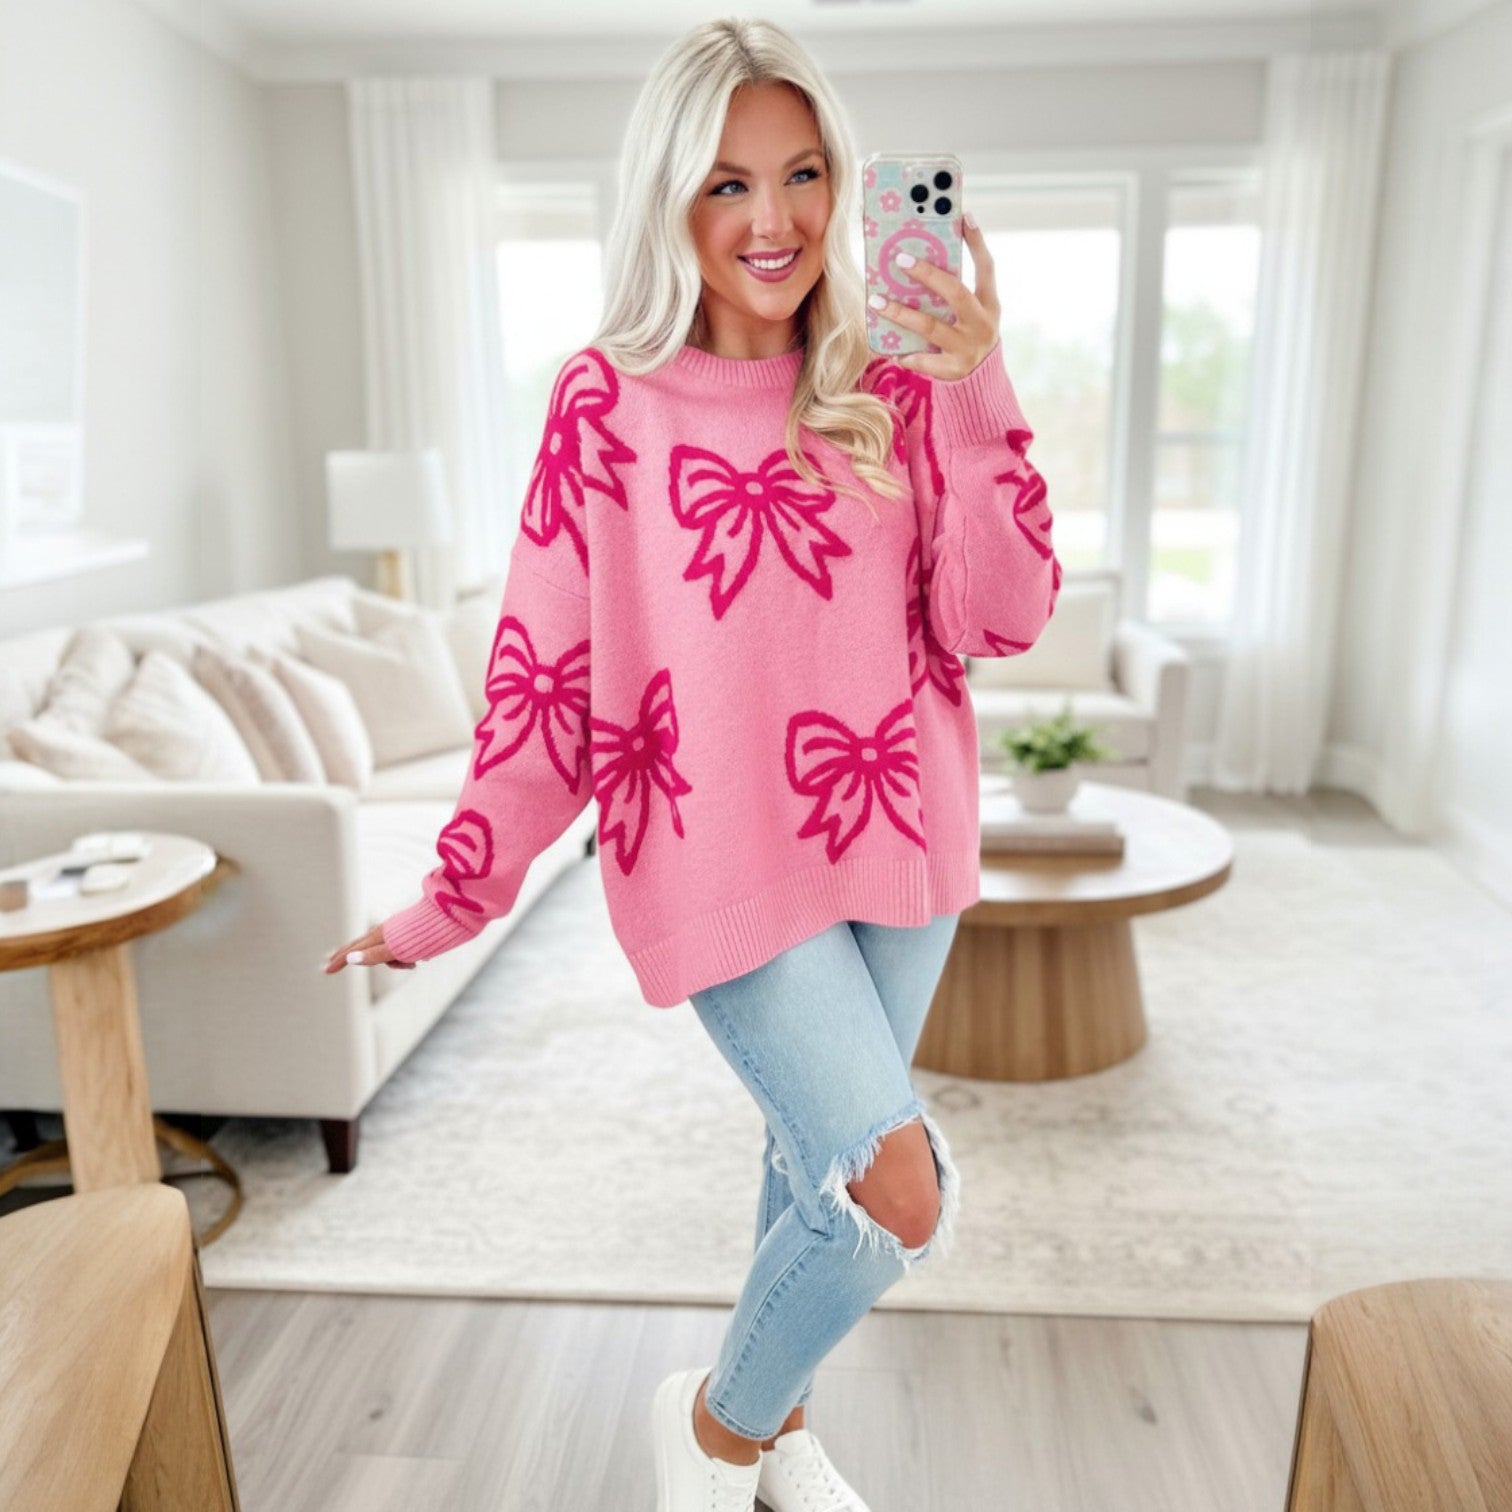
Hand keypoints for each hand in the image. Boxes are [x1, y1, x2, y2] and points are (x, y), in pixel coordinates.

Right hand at [323, 923, 414, 973]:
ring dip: (396, 963)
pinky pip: (398, 950)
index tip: (325, 970)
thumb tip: (350, 959)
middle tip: (330, 961)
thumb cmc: (421, 936)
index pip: (352, 951)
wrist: (446, 917)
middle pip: (361, 947)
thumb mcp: (396, 950)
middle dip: (347, 956)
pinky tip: (421, 959)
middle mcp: (383, 933)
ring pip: (384, 953)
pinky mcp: (406, 933)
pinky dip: (405, 958)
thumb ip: (373, 955)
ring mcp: (394, 932)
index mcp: (377, 937)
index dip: (339, 961)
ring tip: (414, 963)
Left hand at [868, 211, 1000, 380]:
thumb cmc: (967, 335)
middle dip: (928, 275)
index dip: (977, 242)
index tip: (964, 216)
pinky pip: (925, 360)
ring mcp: (968, 347)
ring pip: (931, 327)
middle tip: (900, 259)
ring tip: (876, 302)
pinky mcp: (954, 369)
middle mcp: (982, 323)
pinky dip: (907, 355)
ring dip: (901, 314)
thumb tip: (918, 260)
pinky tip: (890, 350)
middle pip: (956, 293)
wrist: (980, 380)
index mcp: (989, 304)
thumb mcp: (970, 312)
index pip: (986, 268)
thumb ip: (952, 292)